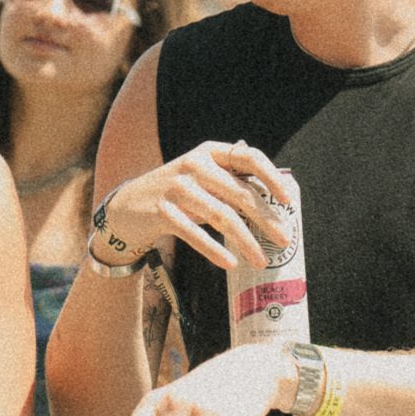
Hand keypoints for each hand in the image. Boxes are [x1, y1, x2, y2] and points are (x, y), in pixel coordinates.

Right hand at [98, 140, 294, 270]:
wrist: (126, 207)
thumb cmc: (177, 195)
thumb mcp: (202, 180)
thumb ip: (231, 185)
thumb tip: (275, 207)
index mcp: (209, 152)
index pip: (248, 157)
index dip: (271, 177)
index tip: (287, 199)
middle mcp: (194, 165)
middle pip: (240, 192)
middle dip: (265, 218)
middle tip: (283, 239)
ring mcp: (177, 187)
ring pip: (222, 216)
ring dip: (245, 240)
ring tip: (261, 260)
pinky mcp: (162, 211)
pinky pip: (195, 234)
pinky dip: (214, 250)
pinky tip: (230, 263)